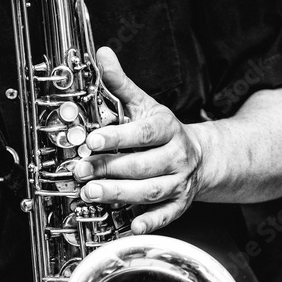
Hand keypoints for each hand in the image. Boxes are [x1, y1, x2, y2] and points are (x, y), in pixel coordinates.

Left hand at [73, 46, 206, 233]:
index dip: (117, 137)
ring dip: (120, 194)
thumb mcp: (143, 104)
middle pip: (141, 165)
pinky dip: (150, 222)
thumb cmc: (163, 131)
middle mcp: (176, 156)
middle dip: (108, 169)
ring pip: (150, 191)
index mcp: (167, 129)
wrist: (201, 156)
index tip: (93, 139)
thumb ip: (120, 84)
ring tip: (92, 194)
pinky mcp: (180, 203)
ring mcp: (179, 181)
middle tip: (80, 171)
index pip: (143, 133)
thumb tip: (102, 55)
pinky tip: (132, 226)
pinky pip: (166, 215)